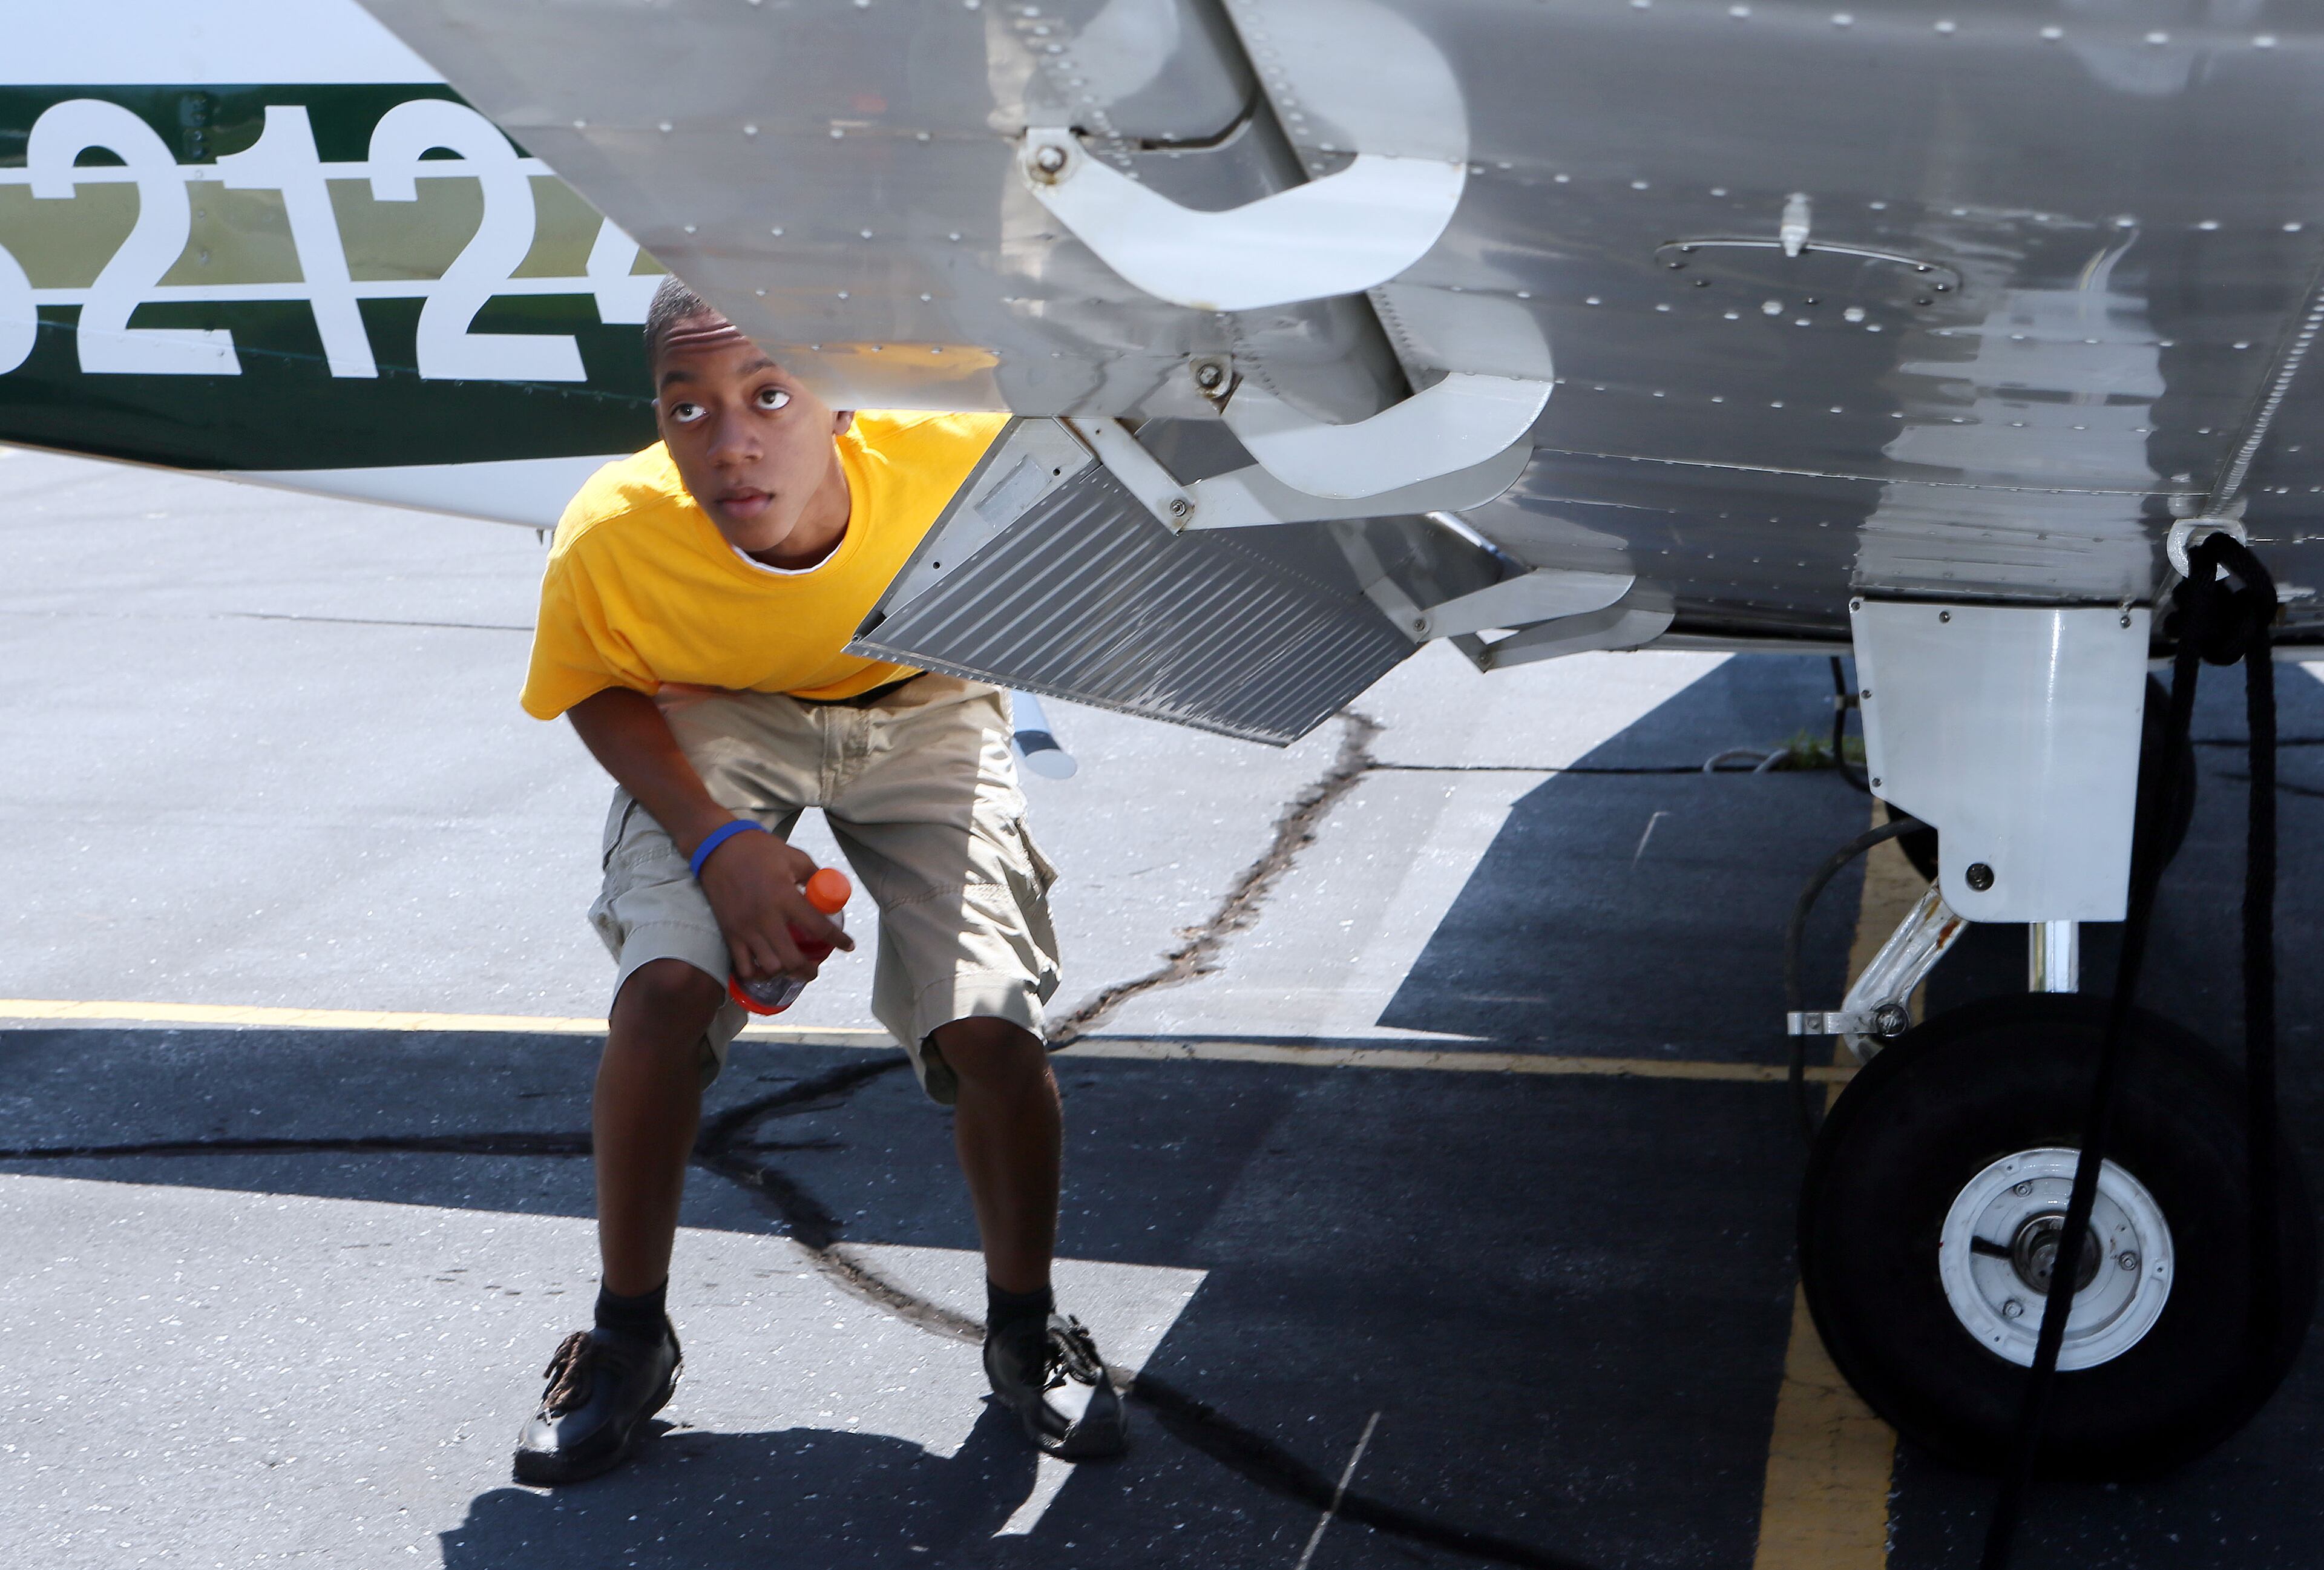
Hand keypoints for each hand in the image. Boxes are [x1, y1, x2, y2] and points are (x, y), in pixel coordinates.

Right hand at [693, 829, 854, 981]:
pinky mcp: (730, 934)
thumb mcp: (794, 856)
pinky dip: (758, 974)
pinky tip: (766, 969)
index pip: (818, 927)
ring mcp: (746, 929)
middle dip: (808, 970)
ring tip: (791, 968)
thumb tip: (830, 892)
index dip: (838, 940)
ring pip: (770, 967)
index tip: (849, 946)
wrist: (717, 848)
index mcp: (785, 897)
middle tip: (814, 968)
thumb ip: (814, 876)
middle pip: (792, 959)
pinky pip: (744, 966)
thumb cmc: (759, 850)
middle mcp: (766, 918)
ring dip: (785, 973)